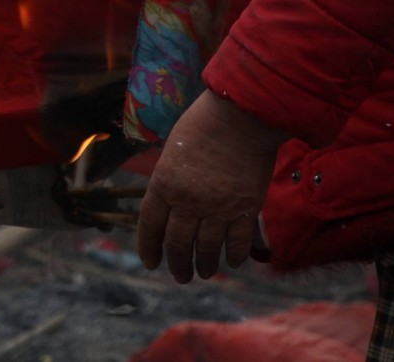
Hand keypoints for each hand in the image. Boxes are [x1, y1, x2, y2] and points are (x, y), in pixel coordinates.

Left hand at [137, 90, 286, 283]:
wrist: (239, 117)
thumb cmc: (202, 125)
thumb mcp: (172, 151)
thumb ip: (170, 180)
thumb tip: (169, 202)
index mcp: (163, 184)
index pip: (150, 225)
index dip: (148, 247)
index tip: (150, 262)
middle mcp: (187, 201)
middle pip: (177, 243)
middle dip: (176, 264)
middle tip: (179, 275)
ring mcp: (217, 208)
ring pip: (206, 248)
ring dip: (203, 265)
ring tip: (202, 273)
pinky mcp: (245, 209)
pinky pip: (237, 242)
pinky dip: (234, 255)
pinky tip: (232, 261)